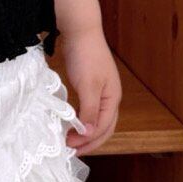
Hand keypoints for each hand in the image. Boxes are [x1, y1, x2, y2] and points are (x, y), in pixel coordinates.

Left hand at [59, 31, 121, 155]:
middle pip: (105, 127)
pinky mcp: (91, 85)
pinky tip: (72, 122)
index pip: (103, 128)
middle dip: (90, 141)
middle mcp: (110, 97)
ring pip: (98, 119)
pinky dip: (83, 120)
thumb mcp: (88, 86)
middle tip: (72, 151)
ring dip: (87, 132)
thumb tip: (88, 133)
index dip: (88, 140)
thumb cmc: (86, 56)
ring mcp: (102, 91)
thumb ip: (89, 111)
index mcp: (112, 99)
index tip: (69, 146)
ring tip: (72, 141)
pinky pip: (90, 109)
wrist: (81, 30)